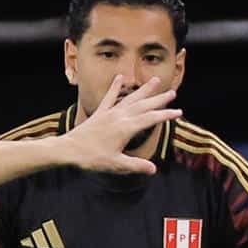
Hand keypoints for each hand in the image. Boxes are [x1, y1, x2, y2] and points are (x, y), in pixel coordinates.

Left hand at [61, 75, 181, 175]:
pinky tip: (120, 77)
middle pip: (144, 105)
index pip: (151, 119)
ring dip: (144, 90)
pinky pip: (109, 97)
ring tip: (156, 80)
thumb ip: (135, 165)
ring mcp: (109, 113)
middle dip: (159, 99)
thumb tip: (153, 169)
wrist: (69, 150)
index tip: (179, 112)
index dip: (166, 115)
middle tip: (173, 92)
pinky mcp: (99, 113)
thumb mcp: (116, 164)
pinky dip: (115, 87)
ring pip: (130, 98)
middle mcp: (120, 116)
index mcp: (126, 128)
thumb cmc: (92, 158)